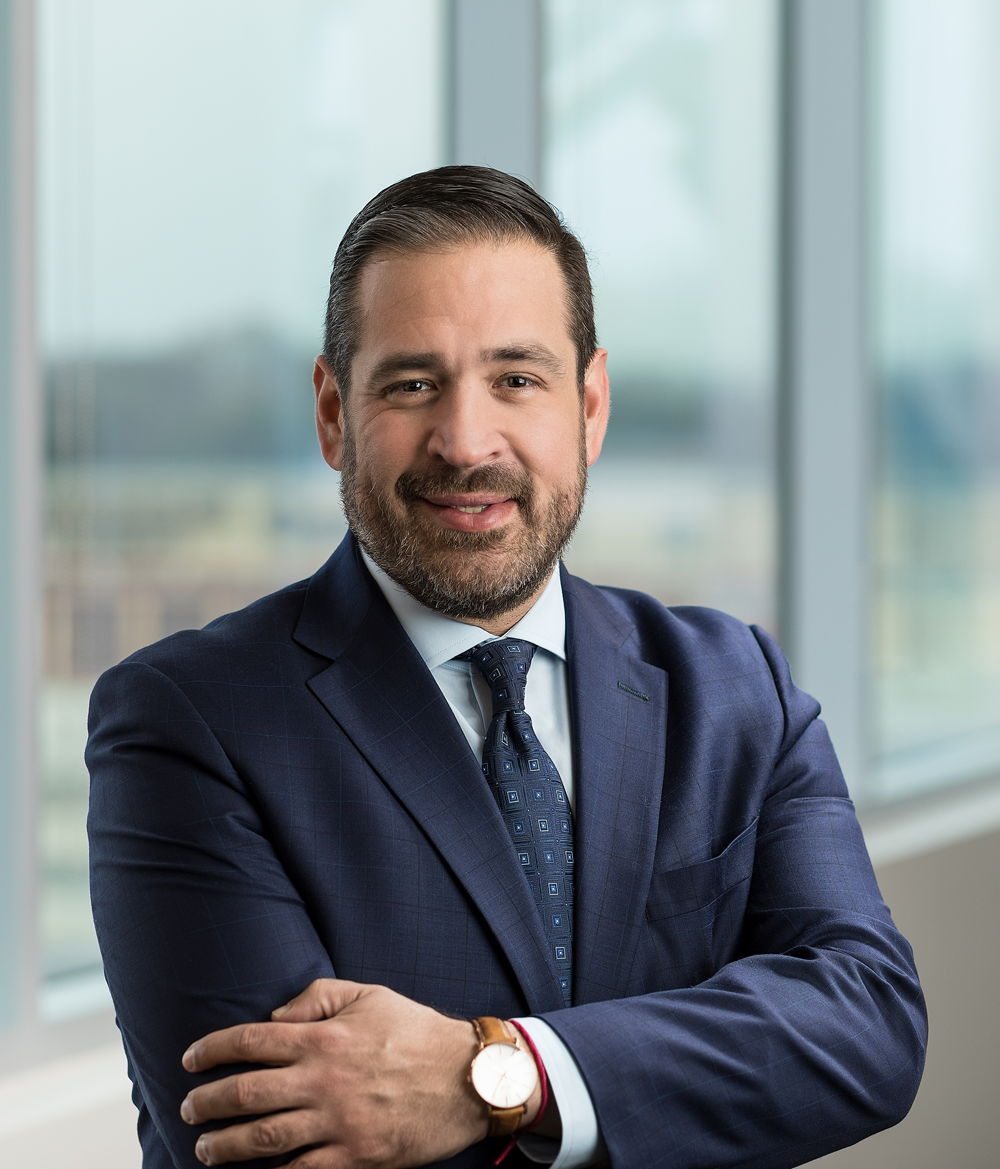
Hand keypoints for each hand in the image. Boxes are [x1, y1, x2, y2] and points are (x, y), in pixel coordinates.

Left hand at [179, 979, 489, 1167]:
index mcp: (324, 1038)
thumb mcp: (370, 995)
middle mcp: (323, 1080)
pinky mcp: (356, 1156)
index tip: (191, 1059)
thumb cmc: (419, 1033)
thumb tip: (275, 1017)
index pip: (251, 1041)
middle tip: (188, 1108)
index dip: (212, 1050)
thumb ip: (317, 998)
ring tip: (205, 1148)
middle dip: (206, 1103)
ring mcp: (338, 1122)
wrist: (469, 1078)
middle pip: (245, 1094)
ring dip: (223, 1146)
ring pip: (262, 1139)